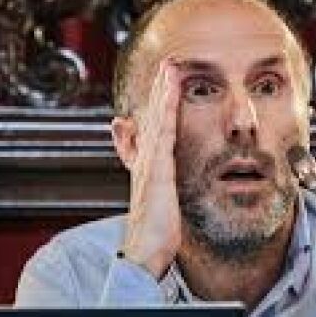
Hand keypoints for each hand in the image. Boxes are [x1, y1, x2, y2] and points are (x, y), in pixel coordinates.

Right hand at [121, 58, 182, 278]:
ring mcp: (149, 164)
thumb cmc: (154, 234)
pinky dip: (166, 111)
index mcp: (147, 167)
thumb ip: (160, 184)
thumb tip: (161, 180)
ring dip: (162, 92)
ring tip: (170, 68)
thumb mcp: (157, 203)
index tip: (165, 82)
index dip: (157, 104)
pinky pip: (163, 134)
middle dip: (159, 90)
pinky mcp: (157, 171)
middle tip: (168, 64)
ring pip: (156, 120)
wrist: (145, 253)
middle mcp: (144, 161)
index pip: (152, 128)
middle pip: (151, 117)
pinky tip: (171, 95)